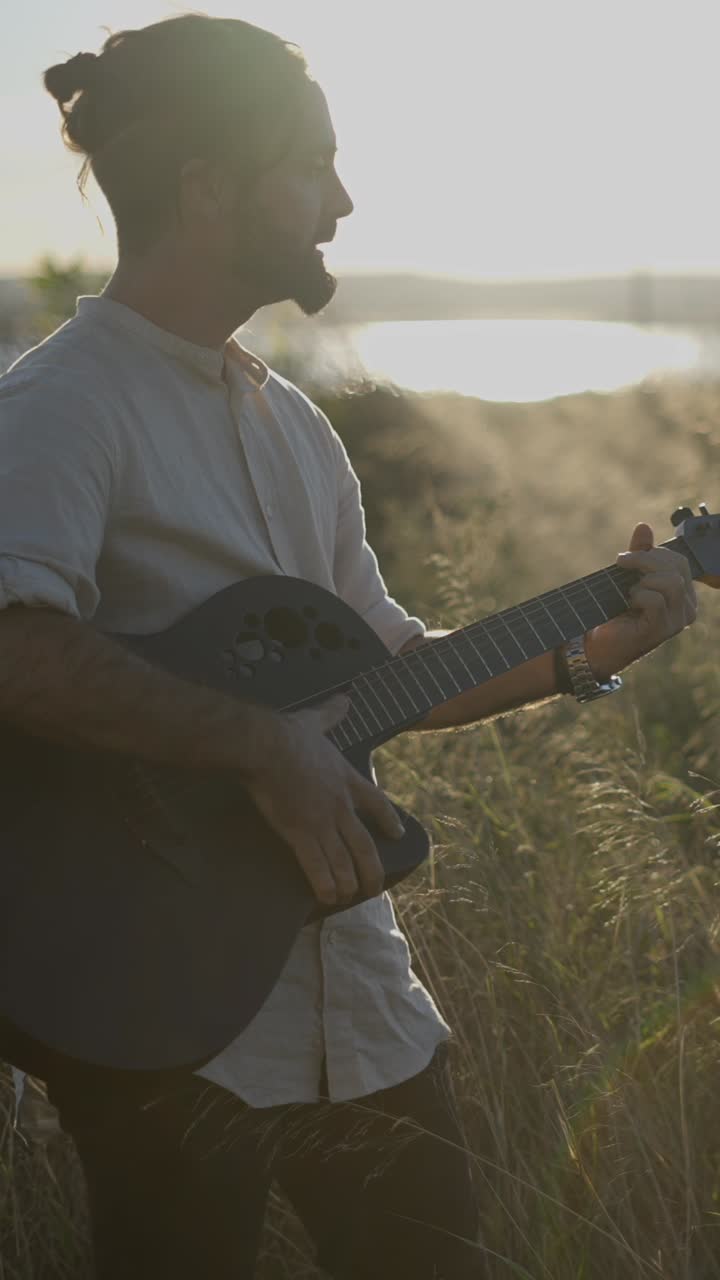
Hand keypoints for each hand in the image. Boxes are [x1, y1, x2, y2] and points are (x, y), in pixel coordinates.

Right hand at [244, 694, 403, 906]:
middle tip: (375, 886)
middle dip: (372, 869)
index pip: (376, 803)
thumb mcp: (315, 721)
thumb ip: (331, 713)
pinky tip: (328, 897)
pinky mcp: (301, 834)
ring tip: (349, 896)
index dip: (388, 820)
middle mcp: (340, 805)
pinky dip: (325, 884)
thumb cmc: (288, 734)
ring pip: (344, 862)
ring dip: (349, 882)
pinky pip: (318, 867)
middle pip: (365, 845)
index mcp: (346, 779)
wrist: (267, 747)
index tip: (397, 834)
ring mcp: (323, 822)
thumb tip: (344, 698)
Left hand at [585, 522, 696, 677]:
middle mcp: (687, 608)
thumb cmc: (616, 609)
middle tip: (620, 564)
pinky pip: (655, 600)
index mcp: (684, 594)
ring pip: (669, 582)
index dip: (654, 553)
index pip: (680, 562)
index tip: (628, 557)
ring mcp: (677, 621)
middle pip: (676, 568)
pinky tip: (629, 603)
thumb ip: (639, 552)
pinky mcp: (661, 630)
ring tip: (628, 591)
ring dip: (641, 579)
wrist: (599, 642)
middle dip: (644, 560)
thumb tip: (644, 526)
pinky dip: (638, 595)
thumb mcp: (628, 575)